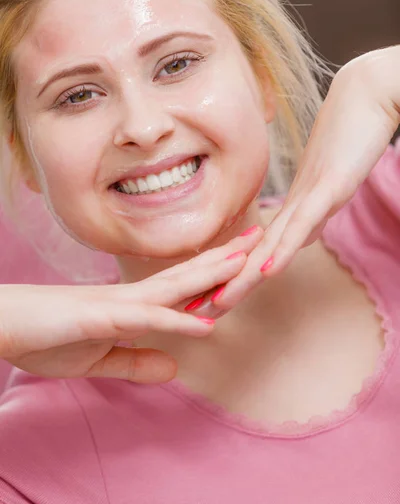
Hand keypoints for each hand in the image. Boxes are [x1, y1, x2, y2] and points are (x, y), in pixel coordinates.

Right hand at [0, 227, 262, 381]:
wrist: (4, 327)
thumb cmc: (46, 336)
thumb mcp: (100, 359)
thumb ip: (137, 361)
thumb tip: (174, 365)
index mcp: (132, 306)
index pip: (181, 288)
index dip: (214, 275)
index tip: (243, 263)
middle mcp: (130, 298)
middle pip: (186, 276)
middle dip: (224, 260)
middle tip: (259, 241)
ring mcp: (117, 305)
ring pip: (172, 287)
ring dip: (210, 276)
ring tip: (245, 262)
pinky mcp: (99, 318)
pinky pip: (145, 319)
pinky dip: (176, 321)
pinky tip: (205, 324)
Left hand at [211, 46, 399, 309]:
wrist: (367, 94)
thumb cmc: (350, 136)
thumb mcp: (331, 185)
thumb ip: (313, 210)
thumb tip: (300, 235)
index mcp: (293, 207)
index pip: (257, 251)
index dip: (231, 279)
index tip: (206, 302)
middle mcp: (293, 205)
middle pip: (252, 254)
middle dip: (222, 286)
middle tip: (191, 315)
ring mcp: (309, 196)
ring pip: (268, 245)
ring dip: (240, 277)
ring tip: (213, 305)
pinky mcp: (329, 187)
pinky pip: (301, 223)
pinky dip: (281, 249)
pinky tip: (263, 271)